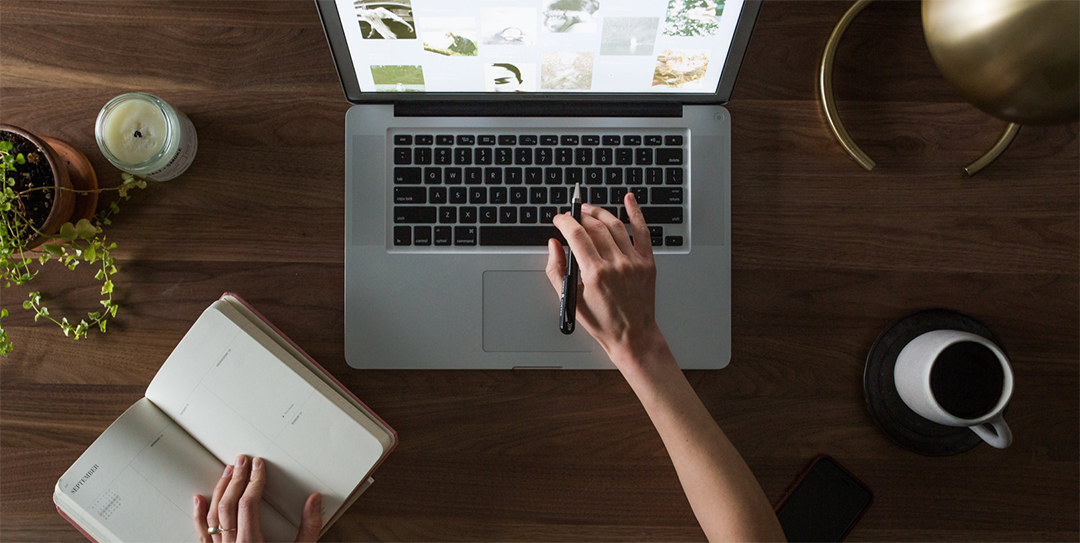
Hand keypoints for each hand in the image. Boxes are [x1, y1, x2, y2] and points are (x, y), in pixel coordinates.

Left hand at [193, 454, 321, 542]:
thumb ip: (309, 528)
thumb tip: (314, 500)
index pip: (249, 504)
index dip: (254, 482)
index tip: (259, 466)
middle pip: (229, 505)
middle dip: (236, 479)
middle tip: (242, 461)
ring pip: (213, 516)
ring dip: (220, 491)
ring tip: (227, 472)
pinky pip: (201, 534)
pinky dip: (198, 515)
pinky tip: (199, 499)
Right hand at [546, 193, 663, 365]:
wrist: (633, 336)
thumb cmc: (602, 322)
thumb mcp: (570, 299)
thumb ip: (556, 270)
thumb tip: (553, 245)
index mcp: (595, 273)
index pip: (576, 235)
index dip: (565, 222)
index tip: (558, 219)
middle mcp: (616, 264)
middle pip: (594, 227)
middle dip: (579, 216)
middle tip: (571, 216)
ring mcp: (634, 262)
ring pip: (615, 225)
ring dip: (599, 213)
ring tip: (588, 210)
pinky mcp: (647, 262)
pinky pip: (643, 231)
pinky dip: (636, 213)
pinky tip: (629, 199)